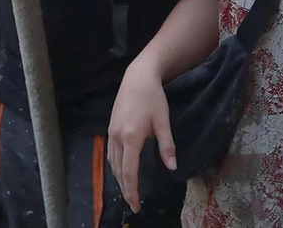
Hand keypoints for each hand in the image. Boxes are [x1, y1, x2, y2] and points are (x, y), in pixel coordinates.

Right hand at [107, 57, 174, 213]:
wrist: (137, 77)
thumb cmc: (153, 98)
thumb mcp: (163, 121)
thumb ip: (166, 145)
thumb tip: (172, 167)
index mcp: (131, 138)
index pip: (129, 172)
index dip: (132, 191)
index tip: (136, 205)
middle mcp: (117, 137)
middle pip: (118, 171)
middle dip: (125, 189)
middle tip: (133, 204)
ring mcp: (111, 132)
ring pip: (112, 163)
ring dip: (119, 179)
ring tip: (128, 191)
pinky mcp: (110, 128)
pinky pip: (110, 154)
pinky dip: (115, 167)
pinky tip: (120, 170)